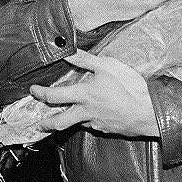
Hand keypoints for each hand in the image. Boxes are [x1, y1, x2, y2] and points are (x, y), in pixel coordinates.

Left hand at [30, 51, 158, 136]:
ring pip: (77, 124)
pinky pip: (92, 125)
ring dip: (68, 121)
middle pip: (60, 122)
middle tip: (39, 123)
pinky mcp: (106, 129)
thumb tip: (68, 51)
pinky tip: (92, 115)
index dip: (41, 93)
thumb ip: (85, 60)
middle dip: (47, 123)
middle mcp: (86, 112)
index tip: (33, 90)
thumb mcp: (107, 66)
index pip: (55, 96)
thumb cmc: (129, 86)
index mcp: (84, 95)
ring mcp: (96, 123)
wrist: (148, 111)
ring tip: (64, 118)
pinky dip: (88, 120)